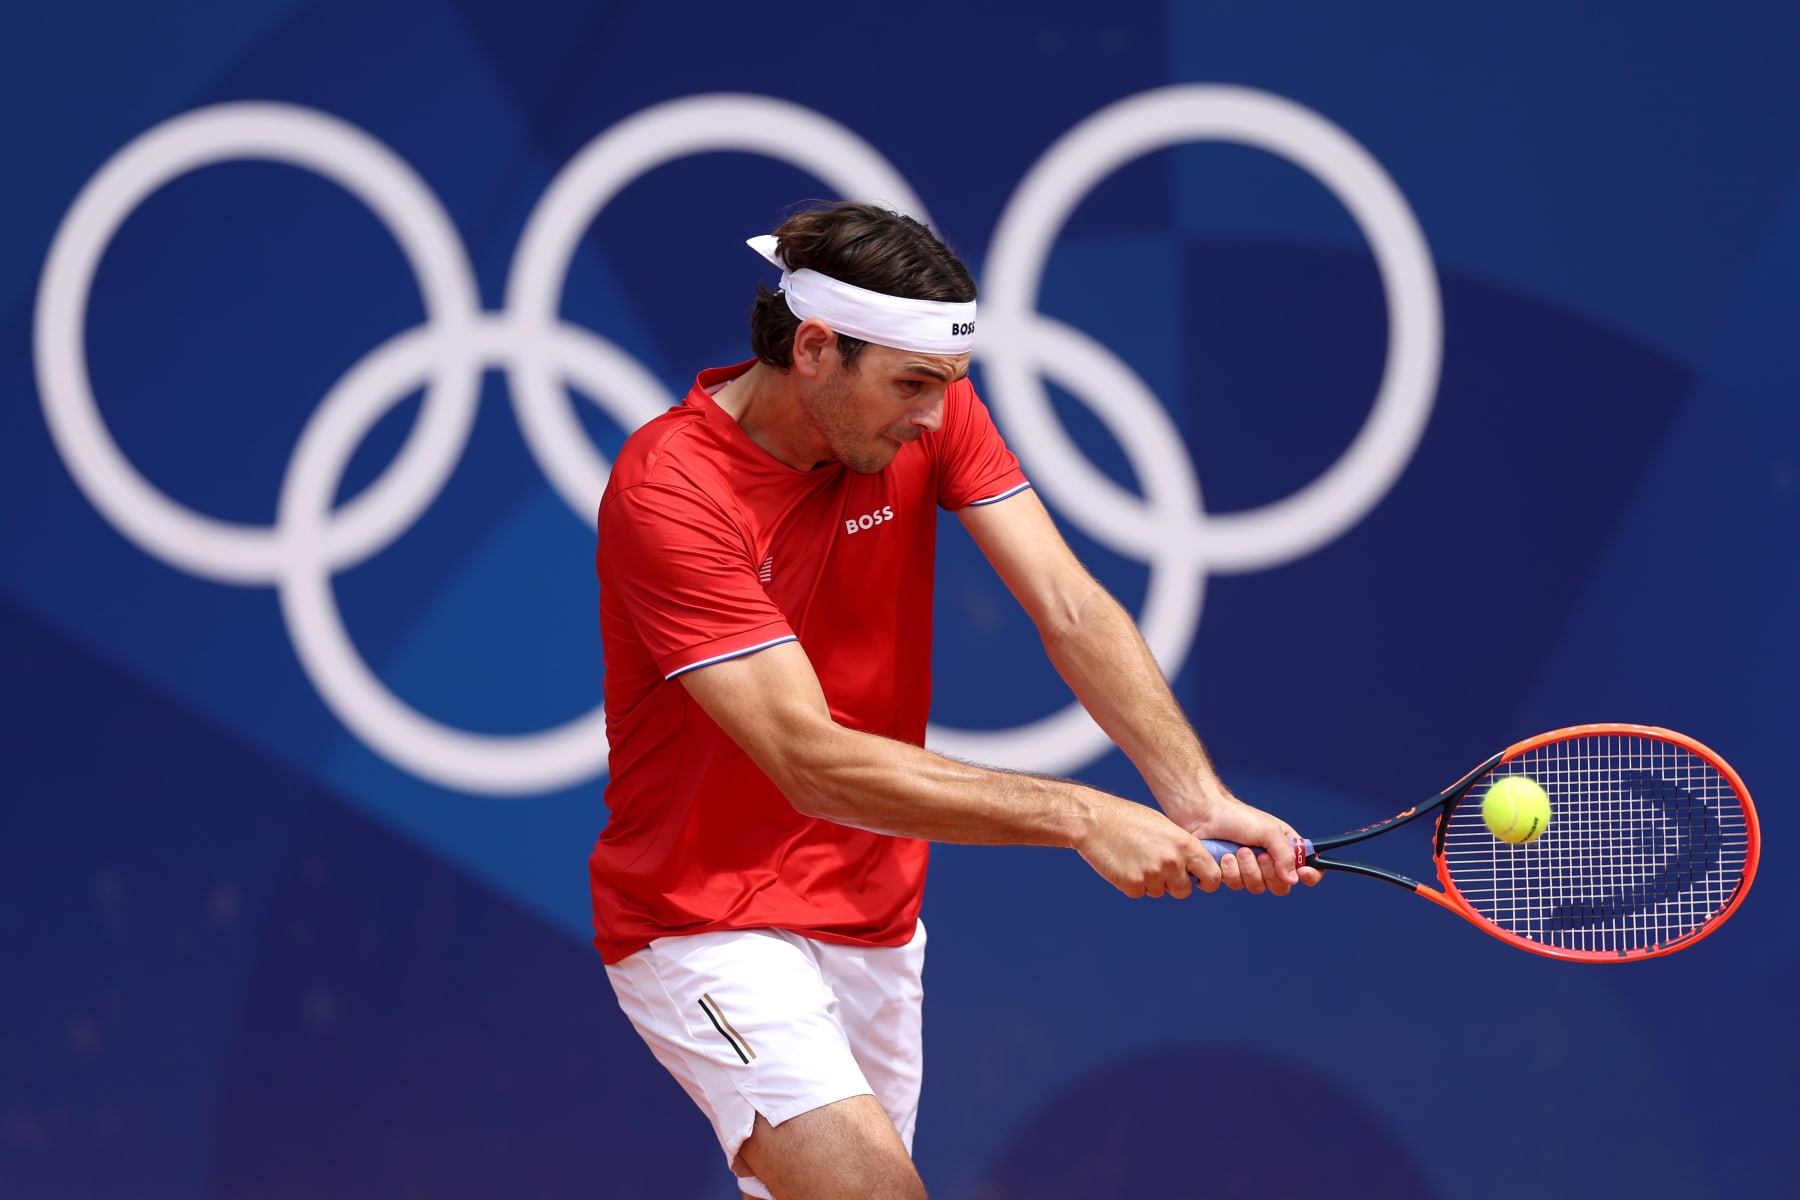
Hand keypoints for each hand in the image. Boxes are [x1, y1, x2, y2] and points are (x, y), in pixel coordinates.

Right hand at [1075, 798, 1220, 897]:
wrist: (1094, 821)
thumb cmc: (1128, 819)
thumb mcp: (1164, 827)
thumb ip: (1181, 848)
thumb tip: (1193, 868)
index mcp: (1184, 844)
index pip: (1212, 875)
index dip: (1207, 881)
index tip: (1199, 881)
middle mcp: (1172, 861)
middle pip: (1184, 890)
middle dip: (1175, 884)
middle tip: (1158, 868)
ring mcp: (1152, 875)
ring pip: (1159, 891)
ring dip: (1150, 881)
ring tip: (1135, 857)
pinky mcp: (1133, 885)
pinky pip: (1140, 892)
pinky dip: (1133, 883)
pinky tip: (1123, 863)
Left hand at [1187, 797, 1323, 896]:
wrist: (1203, 814)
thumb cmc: (1238, 817)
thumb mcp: (1269, 830)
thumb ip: (1285, 854)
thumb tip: (1293, 880)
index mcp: (1285, 848)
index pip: (1308, 869)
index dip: (1309, 876)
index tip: (1303, 874)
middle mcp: (1269, 862)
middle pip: (1280, 886)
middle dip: (1269, 872)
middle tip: (1258, 854)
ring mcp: (1248, 871)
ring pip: (1256, 888)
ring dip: (1247, 870)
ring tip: (1237, 851)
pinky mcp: (1228, 875)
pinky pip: (1234, 886)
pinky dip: (1229, 872)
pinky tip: (1223, 857)